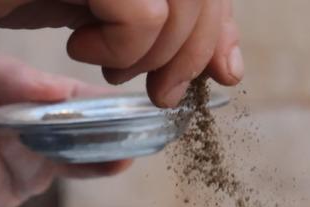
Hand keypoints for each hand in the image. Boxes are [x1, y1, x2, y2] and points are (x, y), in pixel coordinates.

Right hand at [0, 0, 242, 106]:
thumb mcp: (108, 15)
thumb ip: (169, 30)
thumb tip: (230, 67)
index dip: (223, 26)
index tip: (220, 74)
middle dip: (195, 52)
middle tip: (161, 93)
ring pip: (182, 2)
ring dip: (155, 55)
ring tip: (108, 69)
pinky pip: (145, 14)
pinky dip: (122, 50)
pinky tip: (80, 48)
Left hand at [0, 47, 130, 206]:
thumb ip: (18, 78)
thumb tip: (59, 92)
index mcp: (48, 131)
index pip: (88, 136)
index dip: (112, 140)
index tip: (134, 137)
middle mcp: (35, 163)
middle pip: (63, 159)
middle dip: (70, 145)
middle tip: (73, 126)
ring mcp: (8, 186)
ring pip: (28, 173)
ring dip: (16, 146)